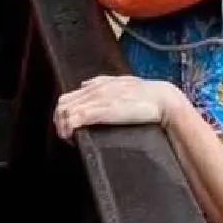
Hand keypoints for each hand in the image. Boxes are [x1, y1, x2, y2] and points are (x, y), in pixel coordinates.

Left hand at [53, 75, 184, 138]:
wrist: (163, 100)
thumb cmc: (148, 95)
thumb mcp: (123, 84)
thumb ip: (104, 83)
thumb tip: (86, 84)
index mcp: (97, 84)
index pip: (68, 97)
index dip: (64, 113)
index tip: (69, 127)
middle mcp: (94, 90)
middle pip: (62, 104)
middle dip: (59, 121)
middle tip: (67, 136)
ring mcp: (97, 100)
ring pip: (65, 111)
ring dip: (62, 127)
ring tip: (69, 140)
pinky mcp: (103, 111)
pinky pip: (76, 119)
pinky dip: (68, 129)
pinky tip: (72, 139)